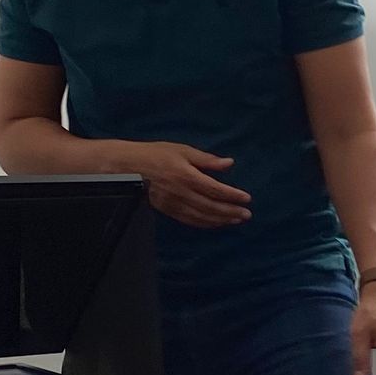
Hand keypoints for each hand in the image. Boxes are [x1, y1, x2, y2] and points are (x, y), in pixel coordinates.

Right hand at [134, 141, 251, 227]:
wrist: (128, 167)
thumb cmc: (156, 154)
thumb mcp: (183, 150)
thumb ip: (207, 160)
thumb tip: (229, 163)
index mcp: (186, 175)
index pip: (215, 189)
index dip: (232, 195)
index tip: (247, 199)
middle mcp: (181, 193)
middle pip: (211, 207)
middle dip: (231, 212)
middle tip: (247, 214)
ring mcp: (173, 204)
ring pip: (202, 217)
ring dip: (221, 220)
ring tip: (236, 220)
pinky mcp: (168, 211)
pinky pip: (190, 220)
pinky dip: (206, 224)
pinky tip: (217, 223)